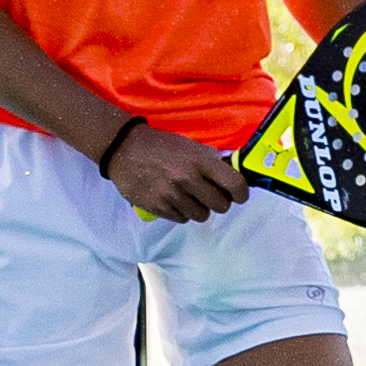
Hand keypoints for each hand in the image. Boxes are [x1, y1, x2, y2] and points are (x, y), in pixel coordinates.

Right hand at [103, 120, 249, 222]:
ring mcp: (172, 194)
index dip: (241, 194)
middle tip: (210, 195)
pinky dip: (181, 212)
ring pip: (202, 216)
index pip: (235, 185)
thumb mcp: (192, 147)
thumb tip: (234, 176)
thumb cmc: (162, 146)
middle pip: (221, 206)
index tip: (238, 195)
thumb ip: (213, 162)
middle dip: (219, 202)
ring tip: (188, 196)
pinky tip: (173, 199)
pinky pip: (182, 219)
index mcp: (201, 161)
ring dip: (199, 208)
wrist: (123, 148)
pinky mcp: (157, 206)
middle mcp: (188, 179)